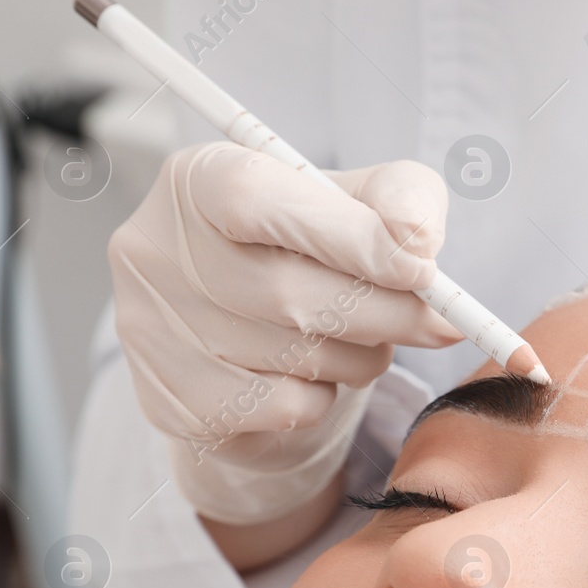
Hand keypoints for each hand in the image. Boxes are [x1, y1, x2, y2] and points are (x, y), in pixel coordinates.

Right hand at [109, 142, 461, 535]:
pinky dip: (322, 397)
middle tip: (437, 322)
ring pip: (291, 357)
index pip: (257, 199)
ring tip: (364, 340)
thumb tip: (417, 241)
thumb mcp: (365, 201)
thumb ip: (402, 199)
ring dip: (361, 357)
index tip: (422, 269)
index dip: (347, 237)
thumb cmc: (317, 251)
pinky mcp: (170, 402)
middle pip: (285, 291)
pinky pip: (279, 408)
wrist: (258, 338)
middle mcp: (153, 250)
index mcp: (197, 179)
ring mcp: (150, 331)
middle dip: (384, 313)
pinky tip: (313, 374)